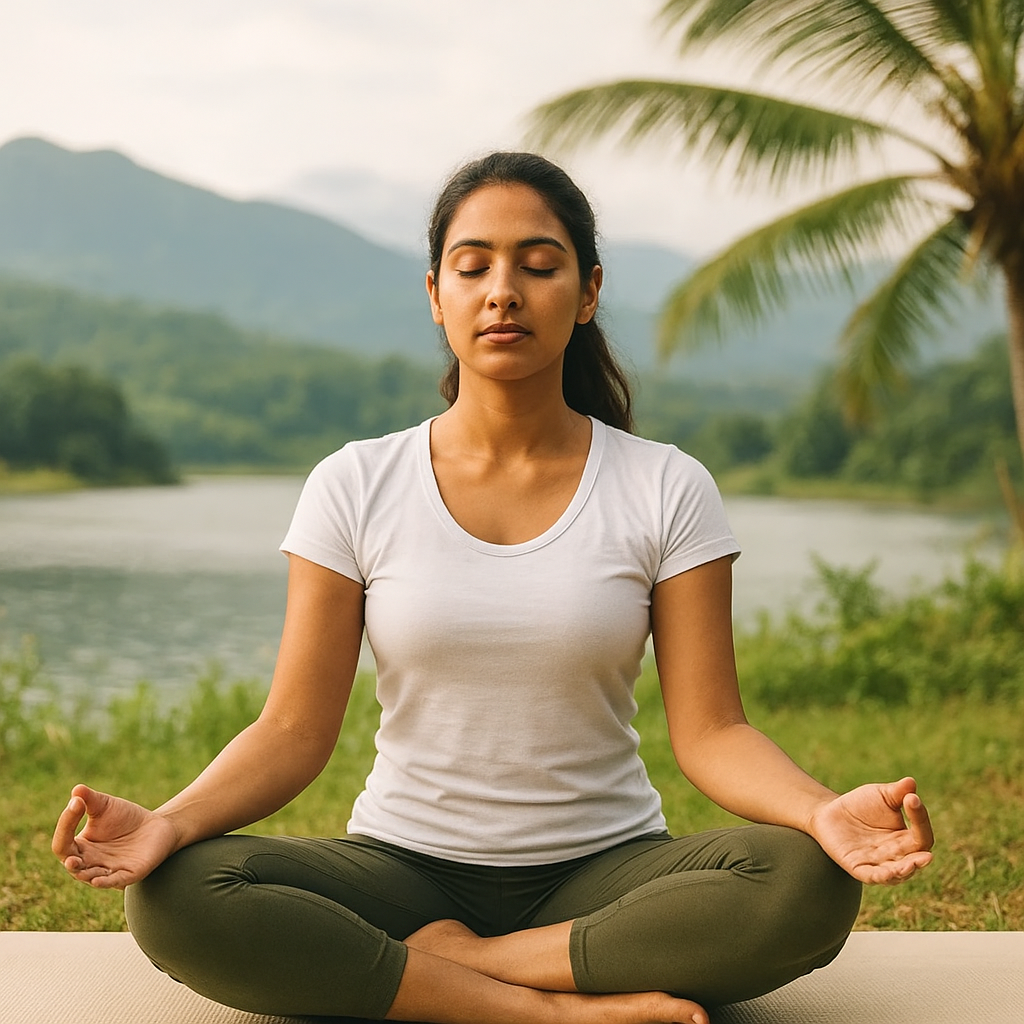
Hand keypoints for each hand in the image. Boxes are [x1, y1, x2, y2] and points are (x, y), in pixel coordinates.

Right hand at [51, 784, 178, 889]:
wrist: (157, 826)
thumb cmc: (126, 818)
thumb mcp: (106, 806)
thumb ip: (90, 800)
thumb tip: (77, 790)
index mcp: (80, 847)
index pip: (64, 842)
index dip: (66, 823)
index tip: (76, 803)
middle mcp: (90, 863)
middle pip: (72, 864)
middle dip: (70, 861)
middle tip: (70, 858)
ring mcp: (108, 870)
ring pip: (90, 877)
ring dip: (85, 873)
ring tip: (77, 864)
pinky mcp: (129, 874)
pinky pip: (114, 881)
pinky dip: (106, 882)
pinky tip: (97, 880)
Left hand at [808, 776, 933, 884]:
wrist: (830, 812)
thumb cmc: (861, 805)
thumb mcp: (880, 795)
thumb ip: (897, 792)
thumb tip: (911, 782)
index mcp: (906, 839)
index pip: (921, 836)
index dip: (920, 818)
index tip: (911, 799)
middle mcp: (897, 855)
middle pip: (915, 861)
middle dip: (920, 860)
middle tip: (927, 857)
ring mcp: (879, 864)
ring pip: (896, 874)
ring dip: (904, 872)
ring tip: (909, 866)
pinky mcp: (859, 868)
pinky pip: (872, 877)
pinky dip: (881, 877)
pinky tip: (887, 872)